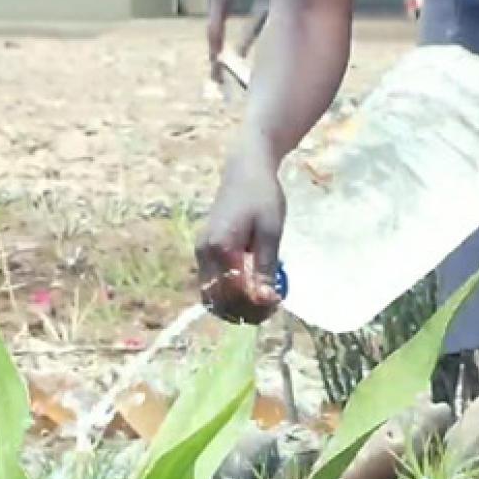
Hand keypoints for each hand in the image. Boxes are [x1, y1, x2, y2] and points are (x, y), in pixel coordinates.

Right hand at [196, 143, 285, 323]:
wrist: (246, 169)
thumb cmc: (263, 196)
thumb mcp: (271, 233)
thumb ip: (265, 268)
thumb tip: (265, 301)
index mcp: (220, 248)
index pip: (232, 295)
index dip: (254, 306)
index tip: (277, 302)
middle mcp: (204, 253)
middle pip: (217, 301)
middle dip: (244, 310)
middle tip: (272, 304)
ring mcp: (201, 252)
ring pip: (212, 295)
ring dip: (236, 304)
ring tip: (263, 297)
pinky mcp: (204, 250)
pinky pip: (213, 283)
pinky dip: (230, 292)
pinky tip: (252, 285)